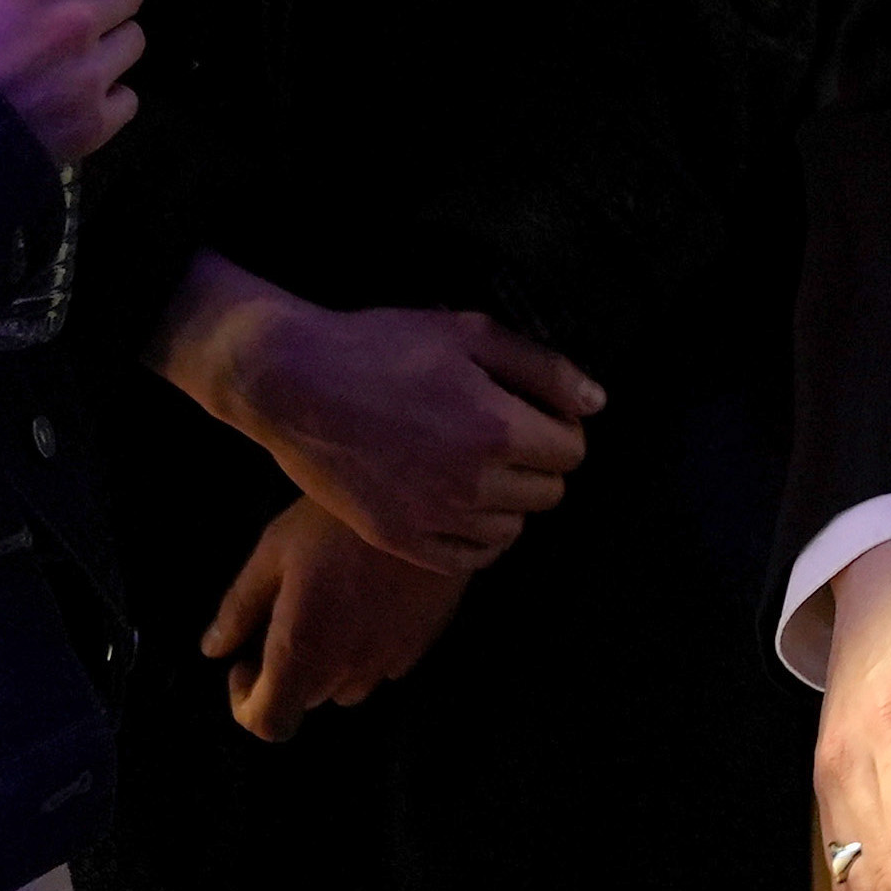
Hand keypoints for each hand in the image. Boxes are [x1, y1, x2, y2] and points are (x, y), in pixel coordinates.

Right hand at [151, 252, 599, 572]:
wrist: (293, 381)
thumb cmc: (381, 346)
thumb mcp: (469, 332)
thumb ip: (544, 368)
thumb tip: (597, 403)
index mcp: (497, 427)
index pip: (571, 450)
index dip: (560, 427)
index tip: (535, 412)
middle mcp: (473, 483)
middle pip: (549, 492)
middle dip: (538, 462)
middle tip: (504, 435)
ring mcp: (434, 517)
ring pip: (513, 529)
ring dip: (508, 500)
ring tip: (477, 467)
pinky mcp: (400, 539)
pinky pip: (470, 558)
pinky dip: (477, 536)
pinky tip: (460, 504)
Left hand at [201, 497, 467, 739]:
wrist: (424, 498)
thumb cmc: (336, 520)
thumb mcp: (274, 551)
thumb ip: (240, 608)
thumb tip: (214, 650)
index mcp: (302, 650)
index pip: (268, 723)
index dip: (246, 702)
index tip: (245, 660)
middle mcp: (345, 669)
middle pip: (304, 701)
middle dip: (285, 672)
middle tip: (285, 617)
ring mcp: (388, 661)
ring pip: (344, 688)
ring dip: (326, 666)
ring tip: (330, 608)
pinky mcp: (420, 646)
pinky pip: (381, 667)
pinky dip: (364, 650)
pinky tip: (368, 602)